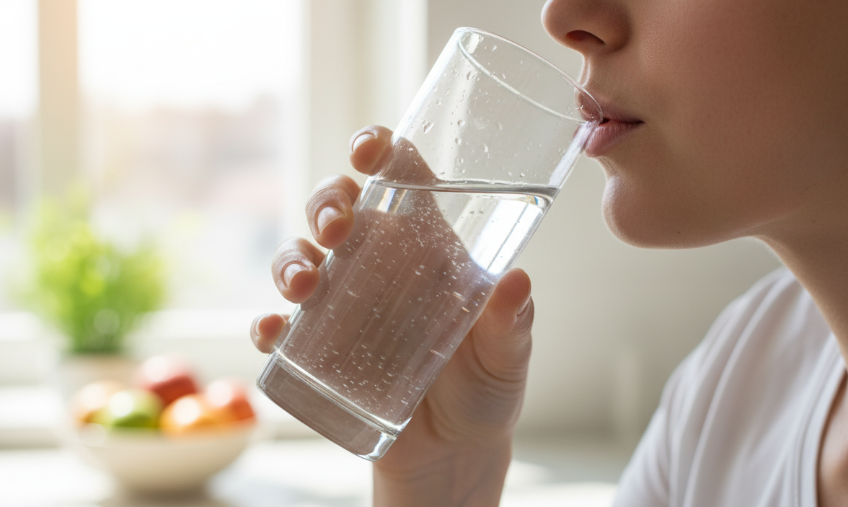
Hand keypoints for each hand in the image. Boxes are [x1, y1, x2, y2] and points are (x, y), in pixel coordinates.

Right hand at [250, 126, 533, 506]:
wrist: (455, 449)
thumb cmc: (486, 387)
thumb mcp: (507, 355)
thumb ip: (511, 323)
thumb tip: (517, 282)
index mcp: (428, 246)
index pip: (400, 178)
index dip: (379, 150)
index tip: (368, 151)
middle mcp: (381, 264)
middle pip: (339, 206)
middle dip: (326, 203)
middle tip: (337, 227)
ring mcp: (346, 303)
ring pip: (300, 256)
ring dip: (290, 260)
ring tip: (304, 285)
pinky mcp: (321, 348)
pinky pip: (282, 327)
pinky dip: (269, 326)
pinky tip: (274, 333)